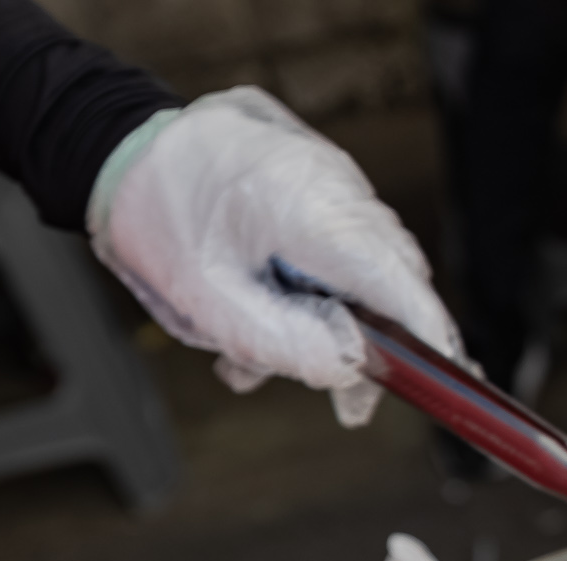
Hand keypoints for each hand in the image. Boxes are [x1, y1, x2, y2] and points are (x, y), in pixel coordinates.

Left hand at [90, 87, 462, 427]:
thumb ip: (286, 346)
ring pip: (364, 268)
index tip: (454, 381)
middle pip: (393, 280)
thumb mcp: (208, 303)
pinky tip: (260, 317)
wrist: (112, 146)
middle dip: (379, 347)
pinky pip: (338, 247)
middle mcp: (333, 186)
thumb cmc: (152, 218)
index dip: (432, 335)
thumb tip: (350, 372)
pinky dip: (314, 289)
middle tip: (351, 409)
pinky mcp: (315, 183)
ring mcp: (328, 179)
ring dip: (332, 322)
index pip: (400, 281)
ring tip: (259, 362)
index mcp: (310, 210)